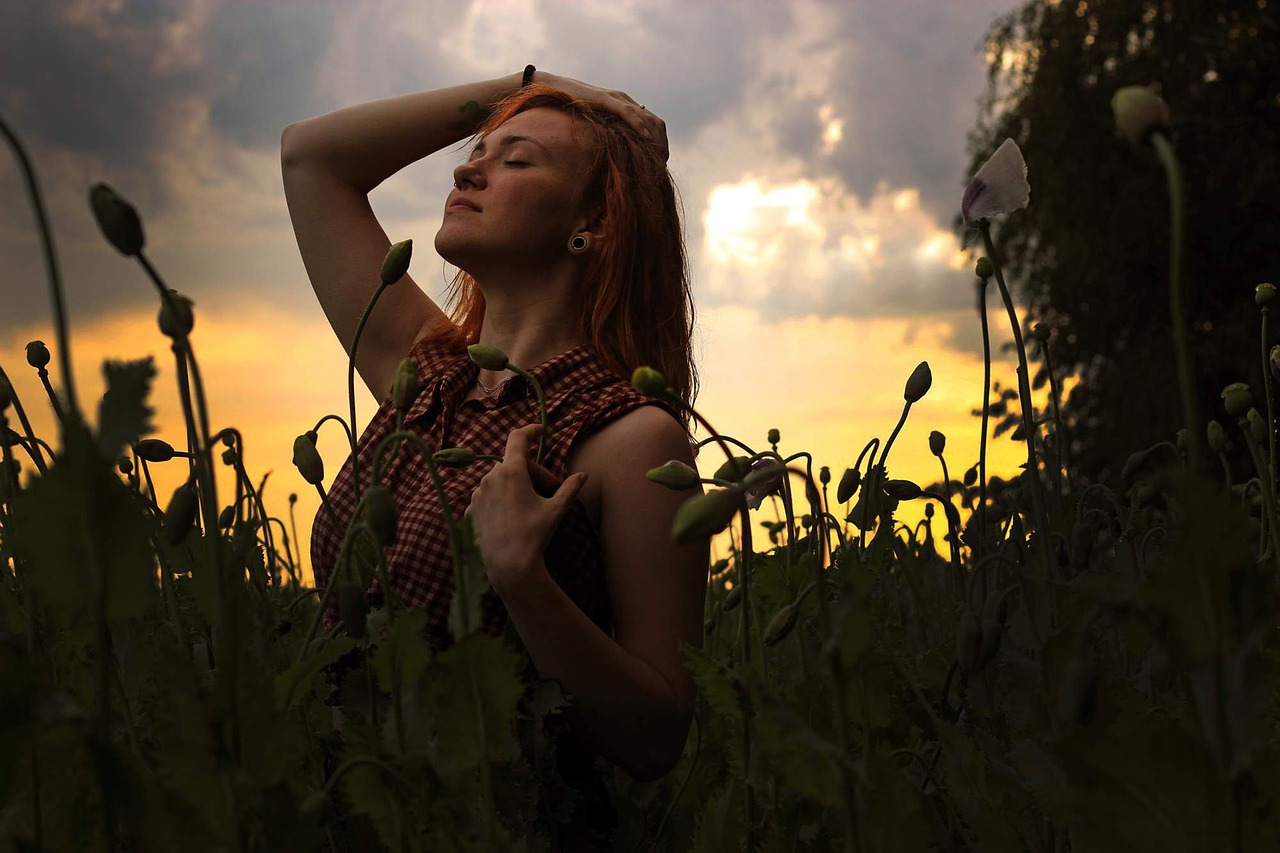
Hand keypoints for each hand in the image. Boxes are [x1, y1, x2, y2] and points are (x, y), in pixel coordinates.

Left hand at [465, 424, 589, 595]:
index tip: (541, 430)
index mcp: (512, 472)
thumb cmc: (534, 535)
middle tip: (550, 489)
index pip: (518, 439)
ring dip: (515, 484)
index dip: (531, 430)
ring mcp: (478, 493)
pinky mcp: (471, 509)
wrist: (509, 565)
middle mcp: (491, 478)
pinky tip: (512, 516)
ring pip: (499, 479)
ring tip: (530, 505)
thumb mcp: (556, 510)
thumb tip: (583, 476)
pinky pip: (488, 494)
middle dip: (533, 472)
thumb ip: (569, 488)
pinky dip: (500, 498)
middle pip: (514, 463)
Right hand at [535, 71, 668, 161]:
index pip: (653, 124)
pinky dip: (639, 124)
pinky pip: (627, 112)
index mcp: (626, 107)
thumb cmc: (571, 109)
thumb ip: (607, 134)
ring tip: (659, 156)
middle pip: (655, 122)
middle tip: (663, 164)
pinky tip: (646, 138)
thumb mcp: (595, 125)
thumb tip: (614, 156)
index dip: (661, 143)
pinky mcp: (605, 99)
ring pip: (646, 117)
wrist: (553, 89)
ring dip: (656, 138)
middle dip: (662, 144)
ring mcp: (617, 98)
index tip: (661, 161)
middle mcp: (626, 101)